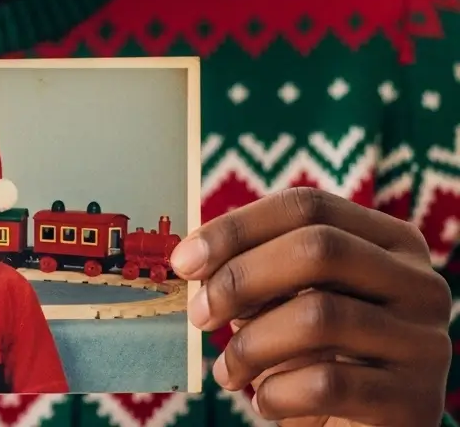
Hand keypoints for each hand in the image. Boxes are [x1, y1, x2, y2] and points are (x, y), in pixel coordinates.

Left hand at [170, 187, 451, 425]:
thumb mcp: (295, 299)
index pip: (308, 206)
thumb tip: (193, 259)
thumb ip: (258, 269)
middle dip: (241, 278)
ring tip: (226, 370)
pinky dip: (278, 393)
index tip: (184, 260)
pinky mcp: (416, 402)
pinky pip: (329, 383)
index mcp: (390, 241)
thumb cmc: (323, 353)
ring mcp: (425, 342)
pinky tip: (264, 402)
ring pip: (320, 316)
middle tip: (198, 314)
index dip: (237, 226)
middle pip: (318, 249)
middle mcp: (419, 283)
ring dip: (252, 344)